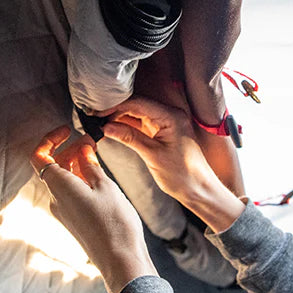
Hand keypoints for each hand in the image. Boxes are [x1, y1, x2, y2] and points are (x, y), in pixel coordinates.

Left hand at [30, 126, 156, 292]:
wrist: (121, 261)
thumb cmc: (114, 224)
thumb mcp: (105, 186)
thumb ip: (90, 165)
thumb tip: (82, 149)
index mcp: (59, 187)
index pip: (39, 156)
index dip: (50, 140)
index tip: (68, 131)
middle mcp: (55, 200)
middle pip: (52, 167)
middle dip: (69, 150)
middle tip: (91, 141)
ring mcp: (64, 212)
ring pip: (62, 180)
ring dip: (76, 164)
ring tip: (96, 156)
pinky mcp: (74, 221)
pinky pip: (70, 193)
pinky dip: (80, 180)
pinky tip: (97, 177)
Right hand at [103, 97, 244, 232]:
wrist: (198, 189)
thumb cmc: (183, 175)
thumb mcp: (153, 156)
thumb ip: (129, 138)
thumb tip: (107, 127)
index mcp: (171, 116)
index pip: (138, 103)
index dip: (115, 106)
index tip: (97, 112)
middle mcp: (170, 115)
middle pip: (136, 105)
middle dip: (115, 110)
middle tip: (94, 117)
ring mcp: (166, 123)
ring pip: (136, 114)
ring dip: (119, 118)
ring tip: (99, 123)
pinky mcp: (162, 132)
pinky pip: (140, 124)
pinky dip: (126, 126)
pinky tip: (112, 129)